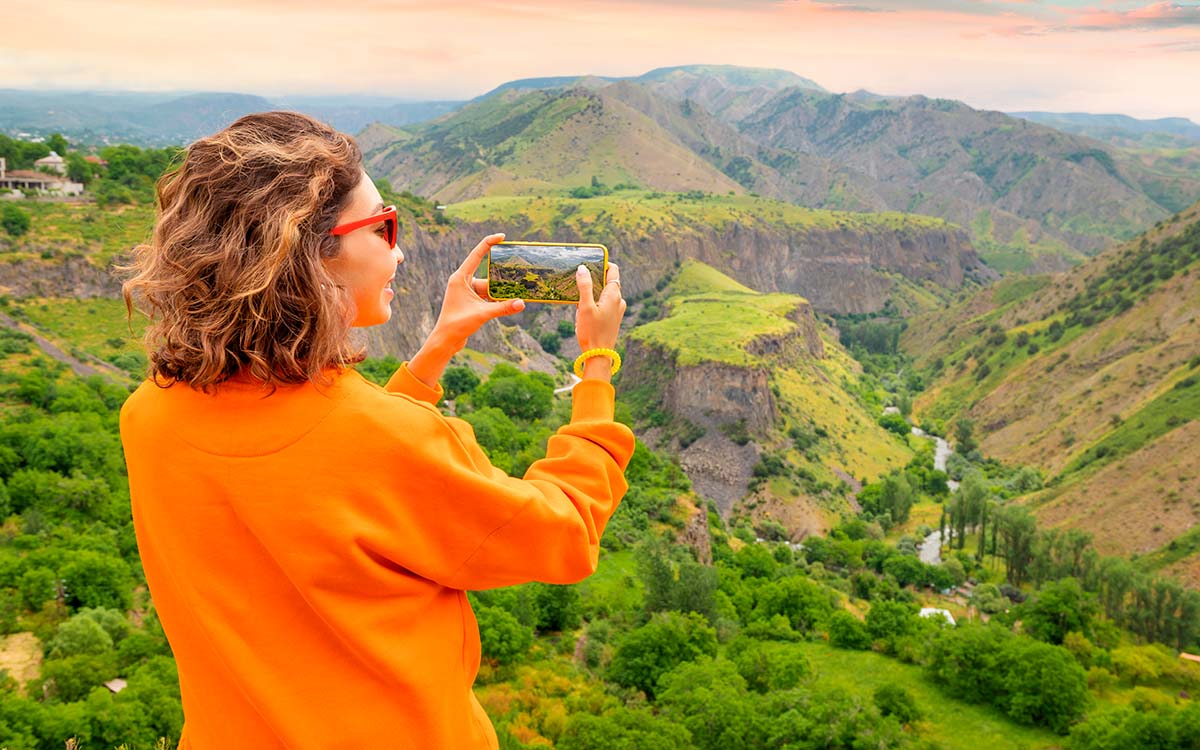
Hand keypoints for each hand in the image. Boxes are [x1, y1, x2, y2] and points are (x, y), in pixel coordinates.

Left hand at [430, 233, 524, 350]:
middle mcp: (463, 282)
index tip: (502, 236)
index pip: (477, 255)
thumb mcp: (482, 314)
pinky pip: (488, 297)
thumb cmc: (457, 325)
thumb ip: (503, 308)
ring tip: (516, 298)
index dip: (489, 243)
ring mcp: (467, 292)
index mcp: (460, 278)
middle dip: (502, 281)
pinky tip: (509, 306)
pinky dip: (497, 301)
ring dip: (501, 294)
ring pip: (490, 288)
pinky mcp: (471, 301)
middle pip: (488, 276)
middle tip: (518, 279)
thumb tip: (522, 303)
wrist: (446, 341)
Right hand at [575, 262, 625, 377]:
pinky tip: (584, 309)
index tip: (591, 262)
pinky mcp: (614, 318)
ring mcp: (618, 310)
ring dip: (594, 292)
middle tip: (580, 278)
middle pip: (608, 281)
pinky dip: (596, 301)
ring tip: (579, 298)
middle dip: (595, 279)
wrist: (599, 355)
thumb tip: (583, 268)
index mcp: (614, 295)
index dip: (603, 263)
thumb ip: (584, 286)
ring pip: (606, 293)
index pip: (613, 270)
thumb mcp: (584, 307)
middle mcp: (619, 301)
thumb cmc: (592, 332)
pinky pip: (605, 304)